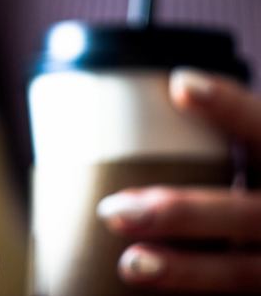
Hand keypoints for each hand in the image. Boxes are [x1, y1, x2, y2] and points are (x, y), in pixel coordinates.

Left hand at [97, 69, 260, 292]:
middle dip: (181, 212)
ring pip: (244, 271)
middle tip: (112, 211)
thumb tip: (157, 94)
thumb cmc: (258, 184)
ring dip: (186, 269)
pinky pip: (237, 294)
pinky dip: (196, 293)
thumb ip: (223, 141)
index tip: (180, 84)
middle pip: (244, 213)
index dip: (230, 106)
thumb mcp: (254, 160)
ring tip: (131, 263)